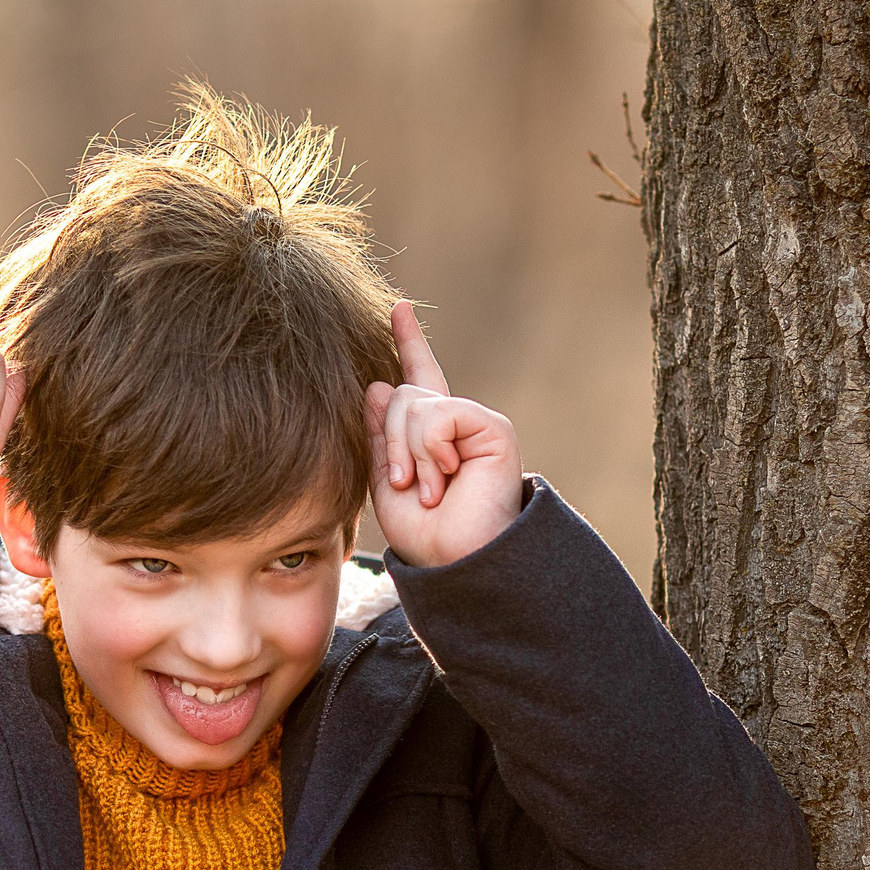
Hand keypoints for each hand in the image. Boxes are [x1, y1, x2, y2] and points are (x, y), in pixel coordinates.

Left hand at [365, 301, 522, 567]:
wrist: (458, 561)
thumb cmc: (426, 535)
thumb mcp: (386, 483)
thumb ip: (380, 437)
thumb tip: (378, 384)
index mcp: (431, 436)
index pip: (416, 379)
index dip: (409, 342)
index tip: (400, 308)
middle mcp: (455, 424)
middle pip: (399, 395)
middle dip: (392, 443)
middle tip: (409, 485)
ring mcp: (474, 423)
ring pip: (414, 404)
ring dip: (411, 454)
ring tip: (432, 490)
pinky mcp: (491, 427)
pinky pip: (438, 415)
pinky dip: (432, 448)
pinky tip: (449, 476)